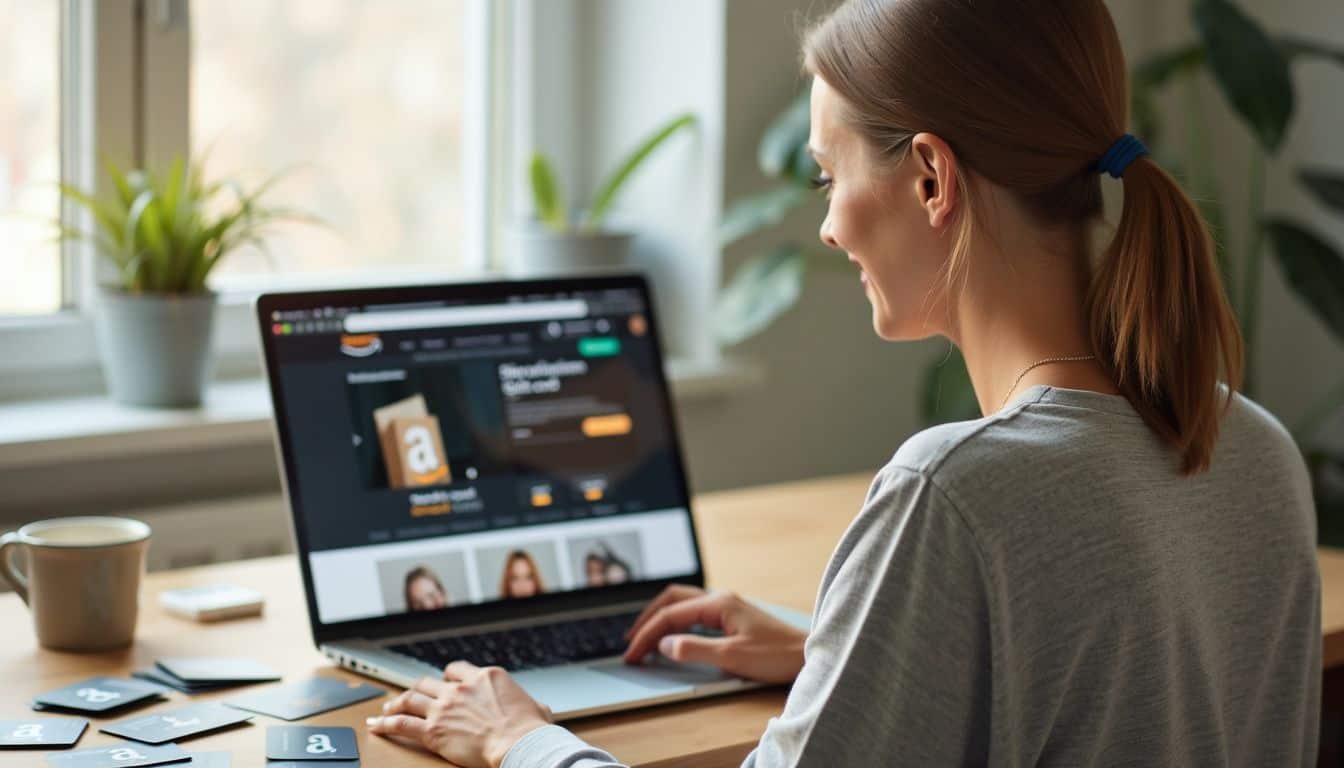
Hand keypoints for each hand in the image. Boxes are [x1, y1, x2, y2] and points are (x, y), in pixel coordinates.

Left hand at [367, 661, 552, 767]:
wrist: (518, 744)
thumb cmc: (529, 729)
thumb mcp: (536, 707)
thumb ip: (532, 704)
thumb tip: (541, 710)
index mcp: (485, 677)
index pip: (456, 669)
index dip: (447, 676)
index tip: (444, 682)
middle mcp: (461, 688)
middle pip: (429, 681)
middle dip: (419, 688)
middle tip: (412, 695)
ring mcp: (445, 707)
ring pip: (411, 698)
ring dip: (397, 702)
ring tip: (388, 708)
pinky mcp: (433, 730)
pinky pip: (402, 723)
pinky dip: (386, 723)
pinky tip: (377, 724)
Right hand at [622, 584, 806, 682]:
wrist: (807, 655)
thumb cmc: (776, 656)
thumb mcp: (732, 657)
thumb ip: (695, 649)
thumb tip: (664, 644)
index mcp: (718, 604)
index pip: (670, 614)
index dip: (647, 634)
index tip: (632, 654)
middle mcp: (721, 599)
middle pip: (672, 599)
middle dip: (647, 619)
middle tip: (631, 642)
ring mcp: (727, 606)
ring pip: (683, 603)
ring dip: (660, 617)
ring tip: (644, 636)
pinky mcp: (733, 616)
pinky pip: (695, 612)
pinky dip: (676, 621)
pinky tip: (673, 635)